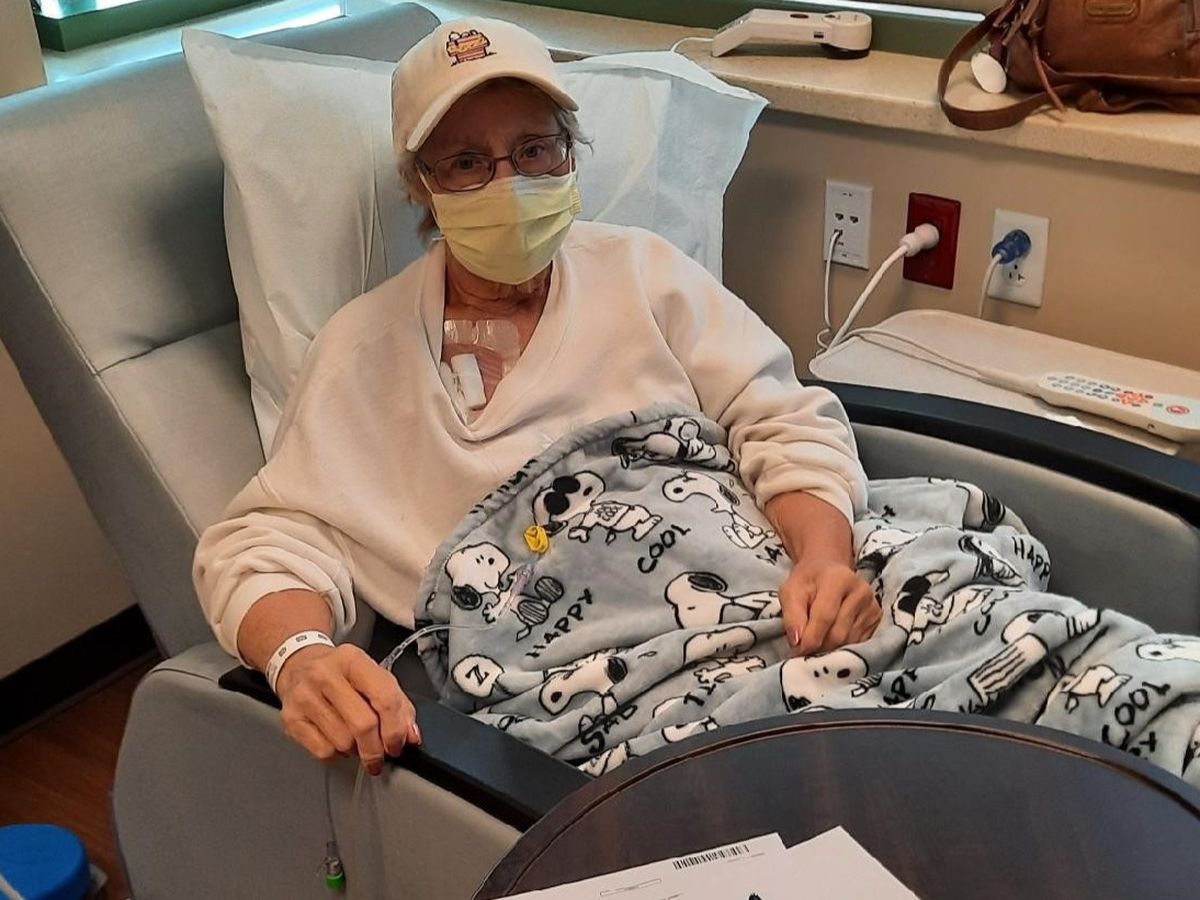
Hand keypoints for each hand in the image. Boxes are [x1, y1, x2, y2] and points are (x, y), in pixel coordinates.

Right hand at [275, 643, 420, 775]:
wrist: (300, 665)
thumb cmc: (342, 673)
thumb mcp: (374, 676)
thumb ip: (398, 704)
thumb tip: (410, 736)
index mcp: (352, 660)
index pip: (384, 698)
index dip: (396, 729)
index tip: (398, 744)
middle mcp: (325, 675)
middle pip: (363, 725)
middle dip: (376, 748)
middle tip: (380, 754)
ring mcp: (304, 696)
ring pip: (343, 742)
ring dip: (356, 750)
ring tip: (356, 739)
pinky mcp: (290, 718)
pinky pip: (324, 752)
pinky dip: (337, 754)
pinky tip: (337, 740)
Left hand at [780, 558, 879, 655]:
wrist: (828, 572)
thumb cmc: (808, 582)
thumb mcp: (790, 592)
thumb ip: (792, 616)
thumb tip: (797, 642)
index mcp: (839, 579)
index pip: (825, 617)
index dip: (810, 638)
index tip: (798, 650)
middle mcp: (861, 591)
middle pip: (838, 633)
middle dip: (819, 646)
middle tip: (804, 649)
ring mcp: (872, 605)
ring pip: (848, 641)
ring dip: (829, 648)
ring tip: (816, 640)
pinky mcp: (876, 618)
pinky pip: (857, 643)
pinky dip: (841, 646)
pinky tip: (830, 637)